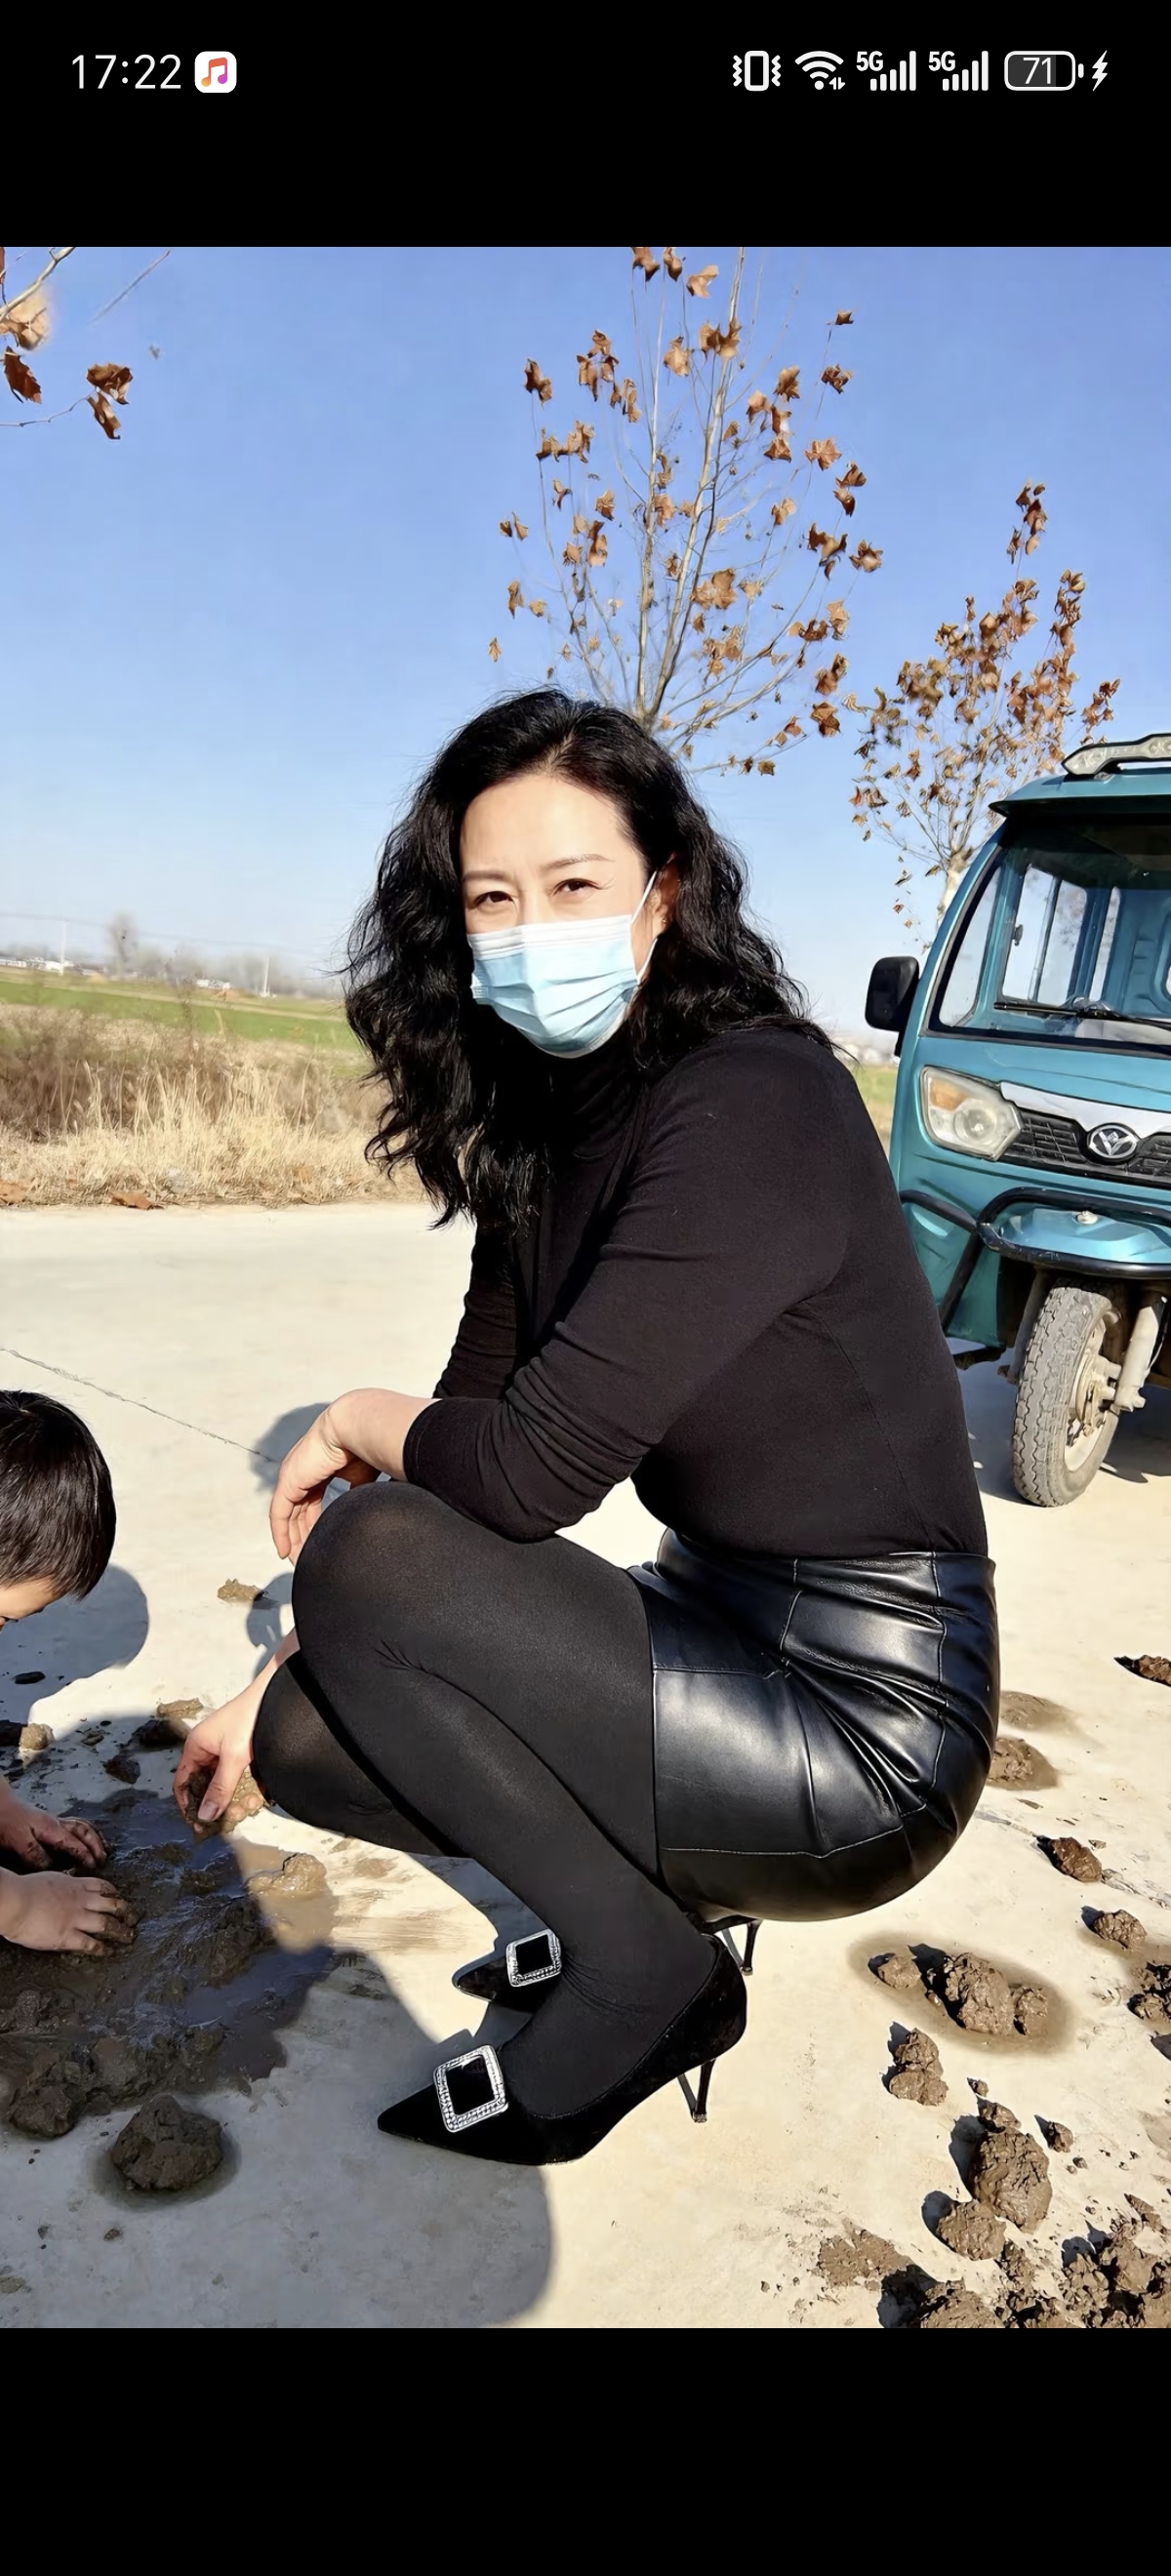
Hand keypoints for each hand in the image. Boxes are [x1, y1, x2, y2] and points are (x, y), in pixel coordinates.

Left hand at [0, 1791, 105, 1872]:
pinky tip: (86, 1837)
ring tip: (103, 1847)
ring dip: (95, 1836)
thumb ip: (36, 1855)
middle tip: (103, 1860)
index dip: (85, 1856)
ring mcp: (54, 1820)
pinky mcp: (49, 1821)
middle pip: (84, 1831)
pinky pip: (75, 1823)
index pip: (74, 1844)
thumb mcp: (18, 1841)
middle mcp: (57, 1823)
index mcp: (52, 1828)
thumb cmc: (7, 1821)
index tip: (93, 1868)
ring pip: (82, 1825)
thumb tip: (54, 1867)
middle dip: (96, 1845)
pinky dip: (86, 1830)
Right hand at [0, 1866, 134, 1955]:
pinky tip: (109, 1951)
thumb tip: (68, 1882)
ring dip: (121, 1931)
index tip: (121, 1898)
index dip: (115, 1894)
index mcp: (75, 1885)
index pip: (103, 1887)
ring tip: (129, 1937)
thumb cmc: (25, 1889)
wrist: (16, 1902)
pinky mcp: (67, 1936)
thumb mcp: (51, 1879)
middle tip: (134, 1918)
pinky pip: (91, 1943)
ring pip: (107, 1924)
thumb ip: (64, 1883)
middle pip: (111, 1905)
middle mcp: (80, 1901)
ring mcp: (76, 1918)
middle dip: (126, 1912)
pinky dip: (103, 1948)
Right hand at [173, 1688, 260, 1828]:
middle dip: (213, 1802)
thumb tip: (204, 1814)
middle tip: (226, 1819)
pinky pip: (234, 1774)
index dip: (187, 1804)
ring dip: (231, 1796)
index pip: (182, 1782)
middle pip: (202, 1783)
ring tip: (244, 1807)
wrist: (275, 1694)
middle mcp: (206, 1748)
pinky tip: (253, 1794)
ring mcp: (223, 1749)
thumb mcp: (233, 1758)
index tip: (198, 1823)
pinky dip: (241, 1786)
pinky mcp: (239, 1750)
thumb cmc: (249, 1719)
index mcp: (196, 1746)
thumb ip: (220, 1788)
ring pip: (220, 1781)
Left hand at [269, 1404, 377, 1564]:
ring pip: (286, 1516)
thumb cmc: (364, 1445)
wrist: (356, 1427)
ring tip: (299, 1560)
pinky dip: (281, 1534)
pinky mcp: (287, 1482)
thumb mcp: (361, 1477)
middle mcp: (302, 1472)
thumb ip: (357, 1492)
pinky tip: (284, 1551)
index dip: (314, 1523)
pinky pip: (280, 1515)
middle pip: (298, 1511)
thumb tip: (364, 1510)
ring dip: (292, 1539)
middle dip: (302, 1535)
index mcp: (319, 1468)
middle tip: (307, 1557)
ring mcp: (292, 1476)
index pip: (311, 1501)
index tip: (320, 1541)